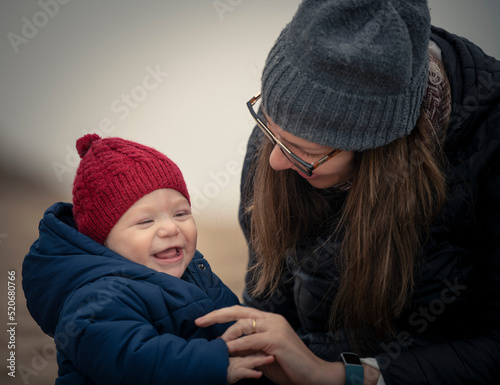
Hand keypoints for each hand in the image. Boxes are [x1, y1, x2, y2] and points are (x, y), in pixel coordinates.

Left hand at [196, 305, 343, 384]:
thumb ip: (248, 348)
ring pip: (243, 325)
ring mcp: (274, 327)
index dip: (220, 314)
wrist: (312, 374)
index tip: (203, 320)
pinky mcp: (277, 339)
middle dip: (216, 315)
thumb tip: (228, 348)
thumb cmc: (288, 366)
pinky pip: (251, 340)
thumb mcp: (263, 355)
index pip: (240, 312)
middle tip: (199, 322)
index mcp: (268, 319)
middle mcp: (271, 319)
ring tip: (218, 347)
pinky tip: (228, 350)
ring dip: (227, 336)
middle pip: (238, 311)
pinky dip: (237, 345)